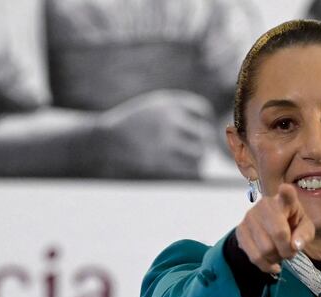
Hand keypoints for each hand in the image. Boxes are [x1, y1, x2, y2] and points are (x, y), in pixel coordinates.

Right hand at [90, 90, 214, 178]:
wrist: (109, 139)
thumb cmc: (136, 123)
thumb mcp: (156, 107)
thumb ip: (181, 111)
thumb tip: (210, 129)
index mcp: (168, 103)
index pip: (202, 110)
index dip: (206, 120)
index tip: (202, 127)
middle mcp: (168, 119)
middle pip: (203, 133)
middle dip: (205, 141)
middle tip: (201, 147)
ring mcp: (164, 140)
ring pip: (199, 152)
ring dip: (200, 156)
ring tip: (196, 158)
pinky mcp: (160, 160)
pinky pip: (189, 168)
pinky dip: (194, 169)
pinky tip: (191, 168)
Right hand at [235, 184, 315, 274]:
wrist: (269, 229)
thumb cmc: (292, 225)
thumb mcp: (305, 229)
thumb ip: (304, 235)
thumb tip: (295, 245)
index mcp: (285, 201)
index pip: (286, 194)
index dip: (286, 192)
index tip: (285, 189)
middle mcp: (264, 205)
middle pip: (278, 234)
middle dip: (288, 251)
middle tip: (290, 252)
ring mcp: (249, 217)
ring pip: (265, 249)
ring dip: (276, 258)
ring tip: (280, 255)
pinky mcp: (240, 231)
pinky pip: (254, 256)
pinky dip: (266, 265)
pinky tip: (272, 265)